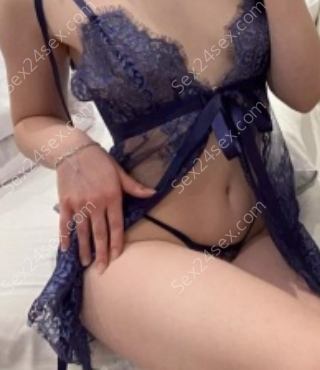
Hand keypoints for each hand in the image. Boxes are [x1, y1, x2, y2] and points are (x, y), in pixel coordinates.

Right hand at [56, 144, 155, 271]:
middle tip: (101, 270)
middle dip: (101, 253)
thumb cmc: (100, 161)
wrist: (74, 150)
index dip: (116, 243)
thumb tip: (153, 193)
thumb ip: (134, 186)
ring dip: (84, 249)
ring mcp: (80, 204)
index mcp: (112, 196)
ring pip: (83, 232)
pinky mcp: (66, 203)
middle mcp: (96, 203)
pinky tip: (66, 249)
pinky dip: (65, 237)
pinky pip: (65, 224)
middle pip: (99, 233)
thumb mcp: (119, 172)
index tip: (116, 257)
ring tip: (86, 263)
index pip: (116, 225)